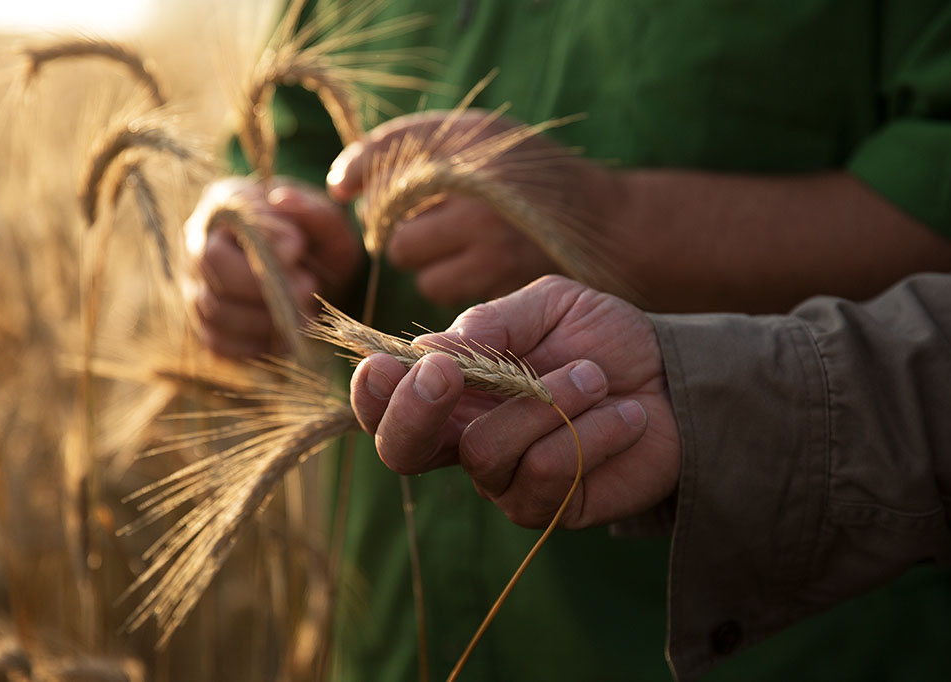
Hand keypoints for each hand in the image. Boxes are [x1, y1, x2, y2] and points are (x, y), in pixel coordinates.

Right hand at [185, 176, 362, 356]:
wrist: (317, 275)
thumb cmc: (318, 241)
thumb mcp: (327, 220)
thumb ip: (311, 209)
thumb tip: (282, 201)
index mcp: (226, 204)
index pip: (226, 220)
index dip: (262, 240)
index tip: (299, 248)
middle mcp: (199, 243)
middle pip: (211, 267)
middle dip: (264, 286)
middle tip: (307, 289)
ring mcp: (197, 286)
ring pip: (214, 310)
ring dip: (265, 320)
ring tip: (304, 314)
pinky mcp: (205, 325)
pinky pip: (219, 343)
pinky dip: (256, 345)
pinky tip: (286, 336)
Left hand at [326, 110, 615, 305]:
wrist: (609, 225)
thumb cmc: (532, 180)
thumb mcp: (482, 141)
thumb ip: (413, 147)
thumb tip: (341, 186)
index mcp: (474, 139)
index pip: (388, 149)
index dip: (358, 169)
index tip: (342, 188)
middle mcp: (480, 185)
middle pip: (393, 219)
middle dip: (397, 225)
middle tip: (423, 220)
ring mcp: (490, 236)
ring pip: (413, 260)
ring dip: (423, 257)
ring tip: (455, 245)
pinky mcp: (499, 278)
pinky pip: (441, 287)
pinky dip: (447, 281)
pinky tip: (473, 267)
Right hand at [349, 275, 680, 528]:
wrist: (675, 376)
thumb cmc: (603, 337)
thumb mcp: (548, 306)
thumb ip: (491, 323)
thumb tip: (431, 349)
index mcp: (454, 388)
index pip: (387, 403)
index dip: (372, 392)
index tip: (384, 365)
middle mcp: (466, 437)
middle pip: (403, 450)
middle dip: (413, 412)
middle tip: (445, 375)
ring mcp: (504, 478)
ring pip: (484, 452)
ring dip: (544, 403)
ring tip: (596, 376)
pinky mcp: (550, 507)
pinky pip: (544, 476)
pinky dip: (588, 434)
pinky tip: (625, 415)